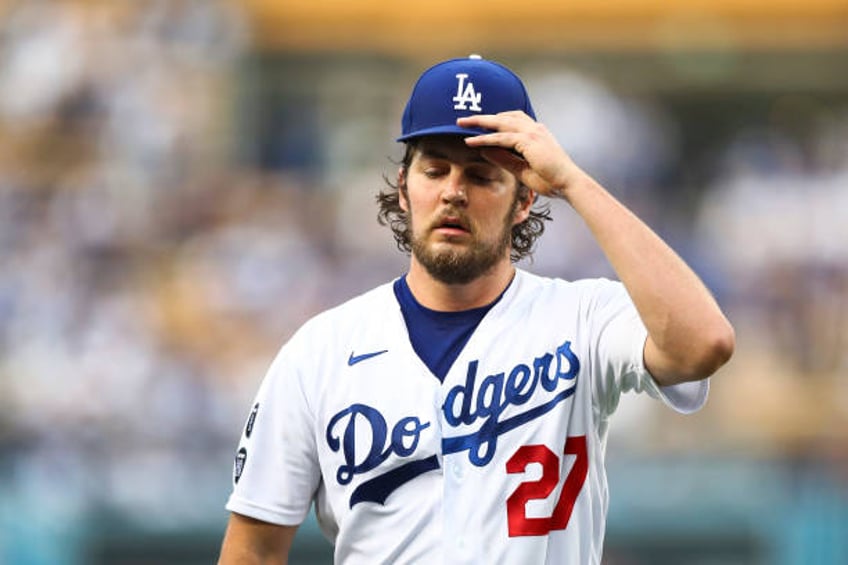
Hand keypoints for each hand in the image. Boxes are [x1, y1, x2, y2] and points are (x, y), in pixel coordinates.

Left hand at [458, 111, 580, 198]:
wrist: (568, 184)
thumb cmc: (550, 179)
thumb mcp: (521, 169)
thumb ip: (504, 159)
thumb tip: (484, 151)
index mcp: (537, 132)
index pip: (512, 119)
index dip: (495, 120)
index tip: (479, 123)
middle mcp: (535, 128)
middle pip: (503, 116)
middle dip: (482, 117)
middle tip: (462, 120)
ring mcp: (532, 132)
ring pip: (500, 123)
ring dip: (479, 122)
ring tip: (461, 124)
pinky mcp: (528, 141)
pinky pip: (501, 137)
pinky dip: (485, 139)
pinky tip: (471, 141)